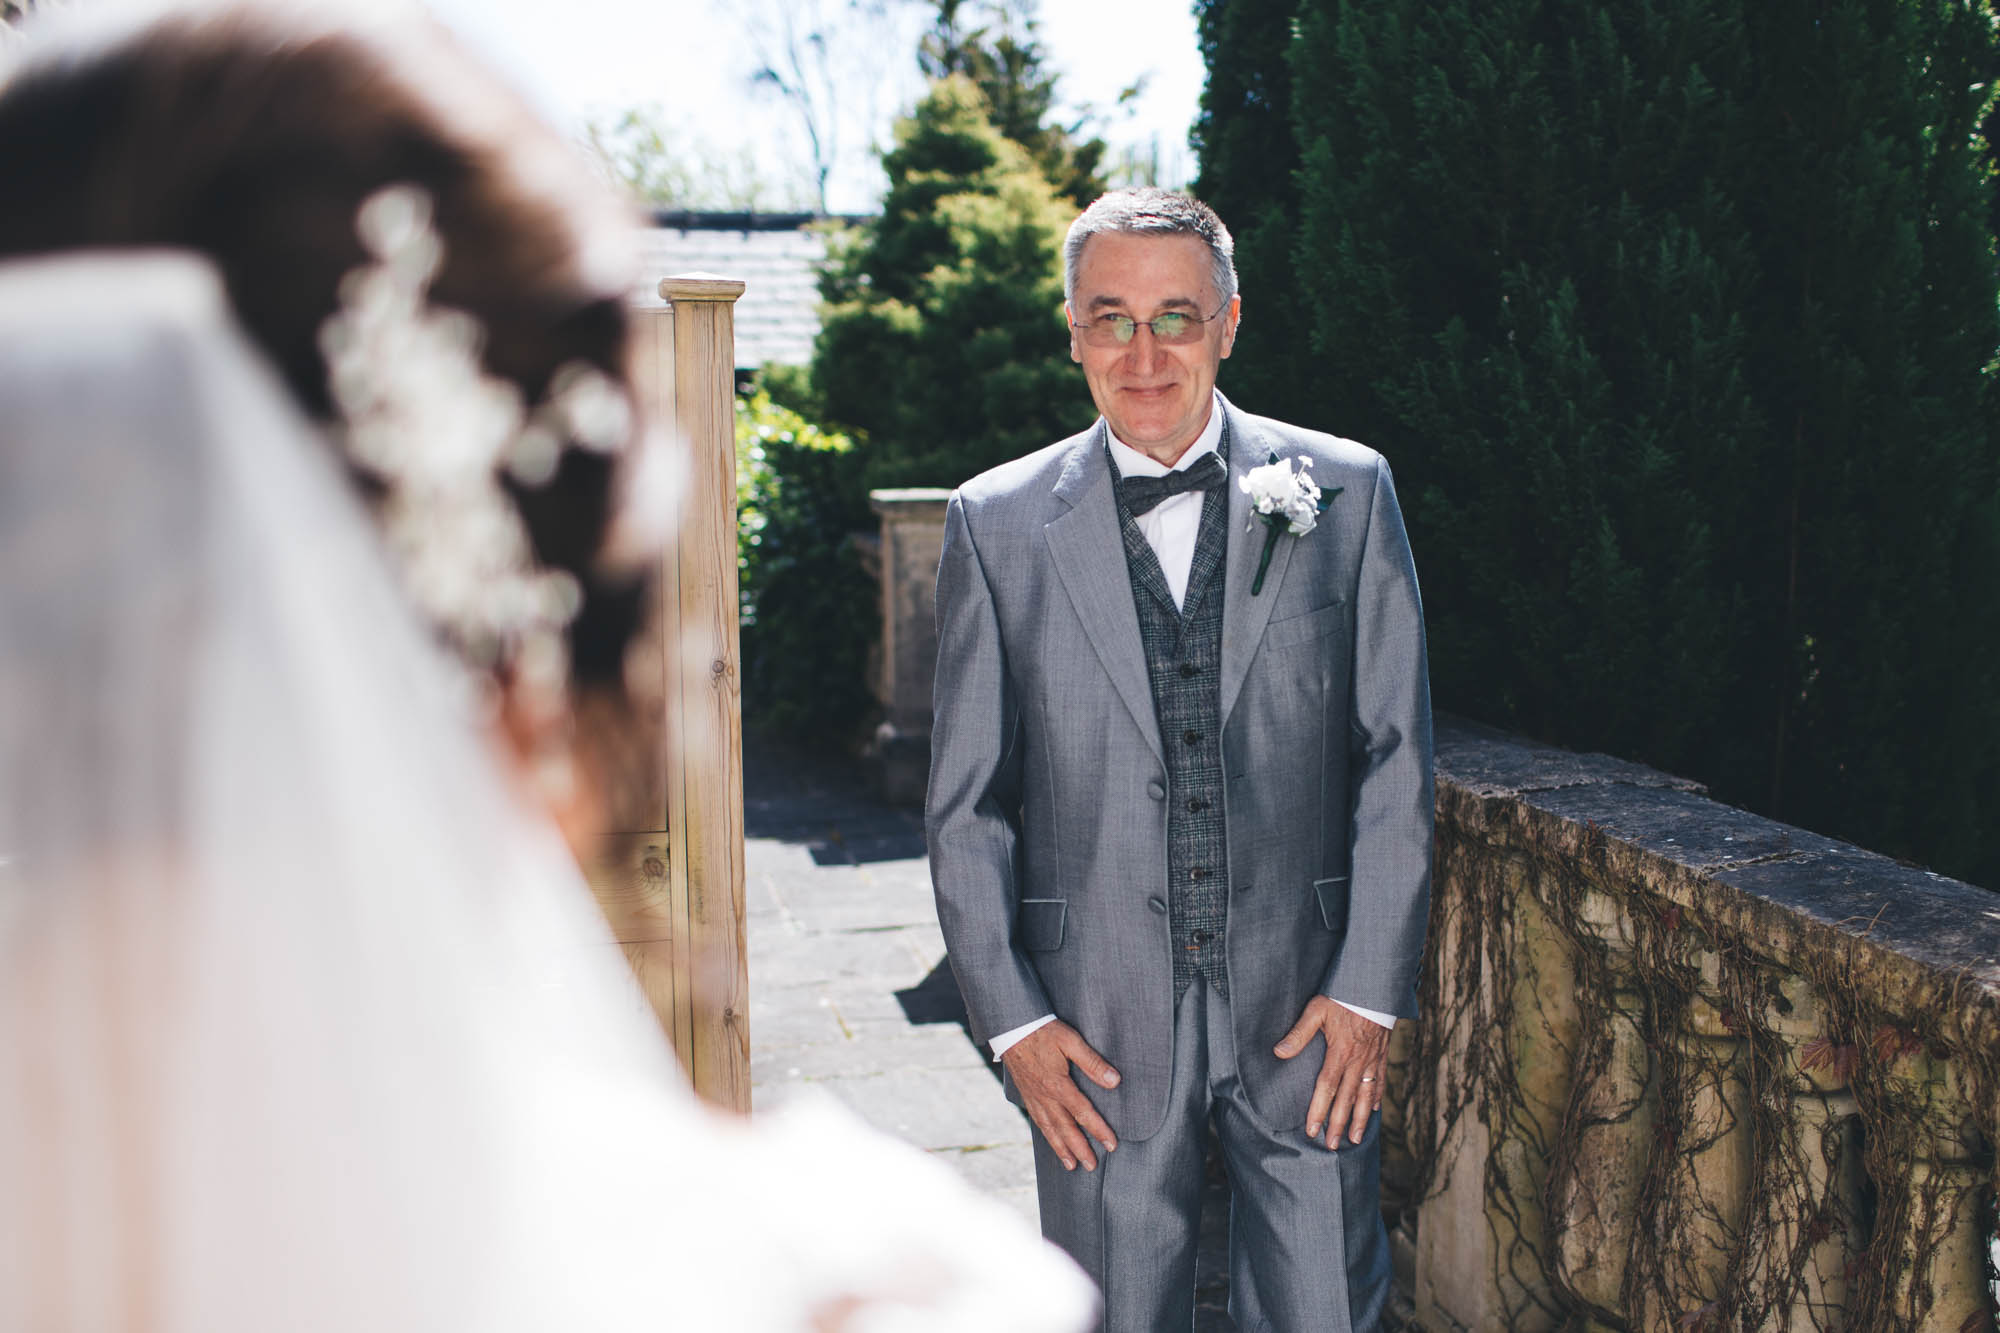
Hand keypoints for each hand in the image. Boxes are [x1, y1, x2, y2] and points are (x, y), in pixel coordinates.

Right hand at [1000, 1019, 1119, 1171]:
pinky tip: (1052, 1141)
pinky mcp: (1026, 1095)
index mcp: (1058, 1084)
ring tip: (1071, 1165)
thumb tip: (1114, 1081)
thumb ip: (1092, 1062)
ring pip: (1049, 1129)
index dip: (1098, 1130)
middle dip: (1080, 1148)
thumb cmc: (1043, 1031)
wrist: (1010, 1027)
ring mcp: (1034, 1098)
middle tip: (1092, 1166)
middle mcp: (1045, 1096)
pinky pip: (1037, 1121)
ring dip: (1062, 1148)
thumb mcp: (1070, 1040)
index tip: (1111, 1145)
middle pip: (1065, 1128)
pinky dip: (1046, 1136)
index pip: (1083, 1113)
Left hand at [1274, 996, 1389, 1150]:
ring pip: (1366, 1095)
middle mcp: (1357, 1061)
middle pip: (1347, 1099)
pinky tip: (1374, 1110)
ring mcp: (1372, 1059)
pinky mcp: (1381, 1054)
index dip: (1319, 1111)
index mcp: (1340, 1052)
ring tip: (1354, 1139)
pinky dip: (1377, 1097)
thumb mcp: (1316, 1009)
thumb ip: (1298, 1033)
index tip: (1312, 1130)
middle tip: (1332, 1146)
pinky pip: (1380, 1080)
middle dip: (1338, 1124)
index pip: (1327, 1088)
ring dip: (1360, 1119)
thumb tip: (1278, 1052)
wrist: (1374, 986)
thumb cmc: (1342, 996)